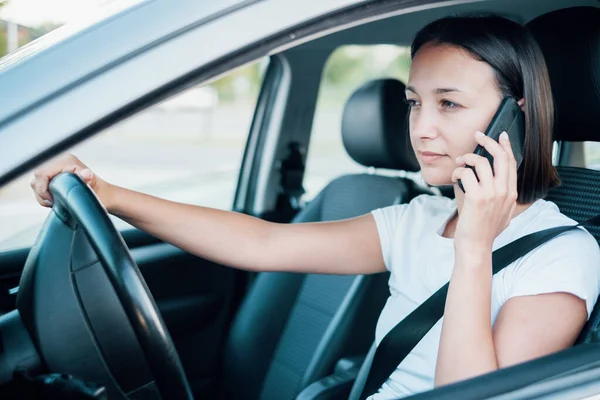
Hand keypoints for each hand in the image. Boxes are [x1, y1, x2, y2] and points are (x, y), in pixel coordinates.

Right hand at [31, 154, 111, 207]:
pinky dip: (45, 194)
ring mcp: (56, 168)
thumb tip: (86, 174)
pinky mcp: (55, 176)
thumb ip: (87, 180)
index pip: (41, 173)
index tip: (51, 200)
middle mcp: (60, 161)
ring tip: (55, 202)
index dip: (42, 189)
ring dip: (43, 195)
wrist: (105, 197)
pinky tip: (54, 199)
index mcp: (66, 161)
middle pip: (37, 177)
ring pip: (37, 182)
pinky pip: (40, 185)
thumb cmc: (100, 193)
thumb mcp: (94, 187)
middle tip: (53, 202)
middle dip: (42, 193)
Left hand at [451, 131, 517, 252]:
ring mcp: (491, 194)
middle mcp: (504, 191)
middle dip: (488, 141)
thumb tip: (495, 179)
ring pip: (480, 162)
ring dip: (466, 158)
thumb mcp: (502, 212)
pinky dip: (457, 172)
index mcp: (511, 193)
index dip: (506, 146)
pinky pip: (466, 173)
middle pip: (500, 156)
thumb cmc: (484, 230)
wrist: (475, 246)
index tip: (499, 136)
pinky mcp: (477, 197)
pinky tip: (454, 178)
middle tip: (477, 135)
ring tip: (458, 164)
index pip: (511, 163)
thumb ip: (502, 196)